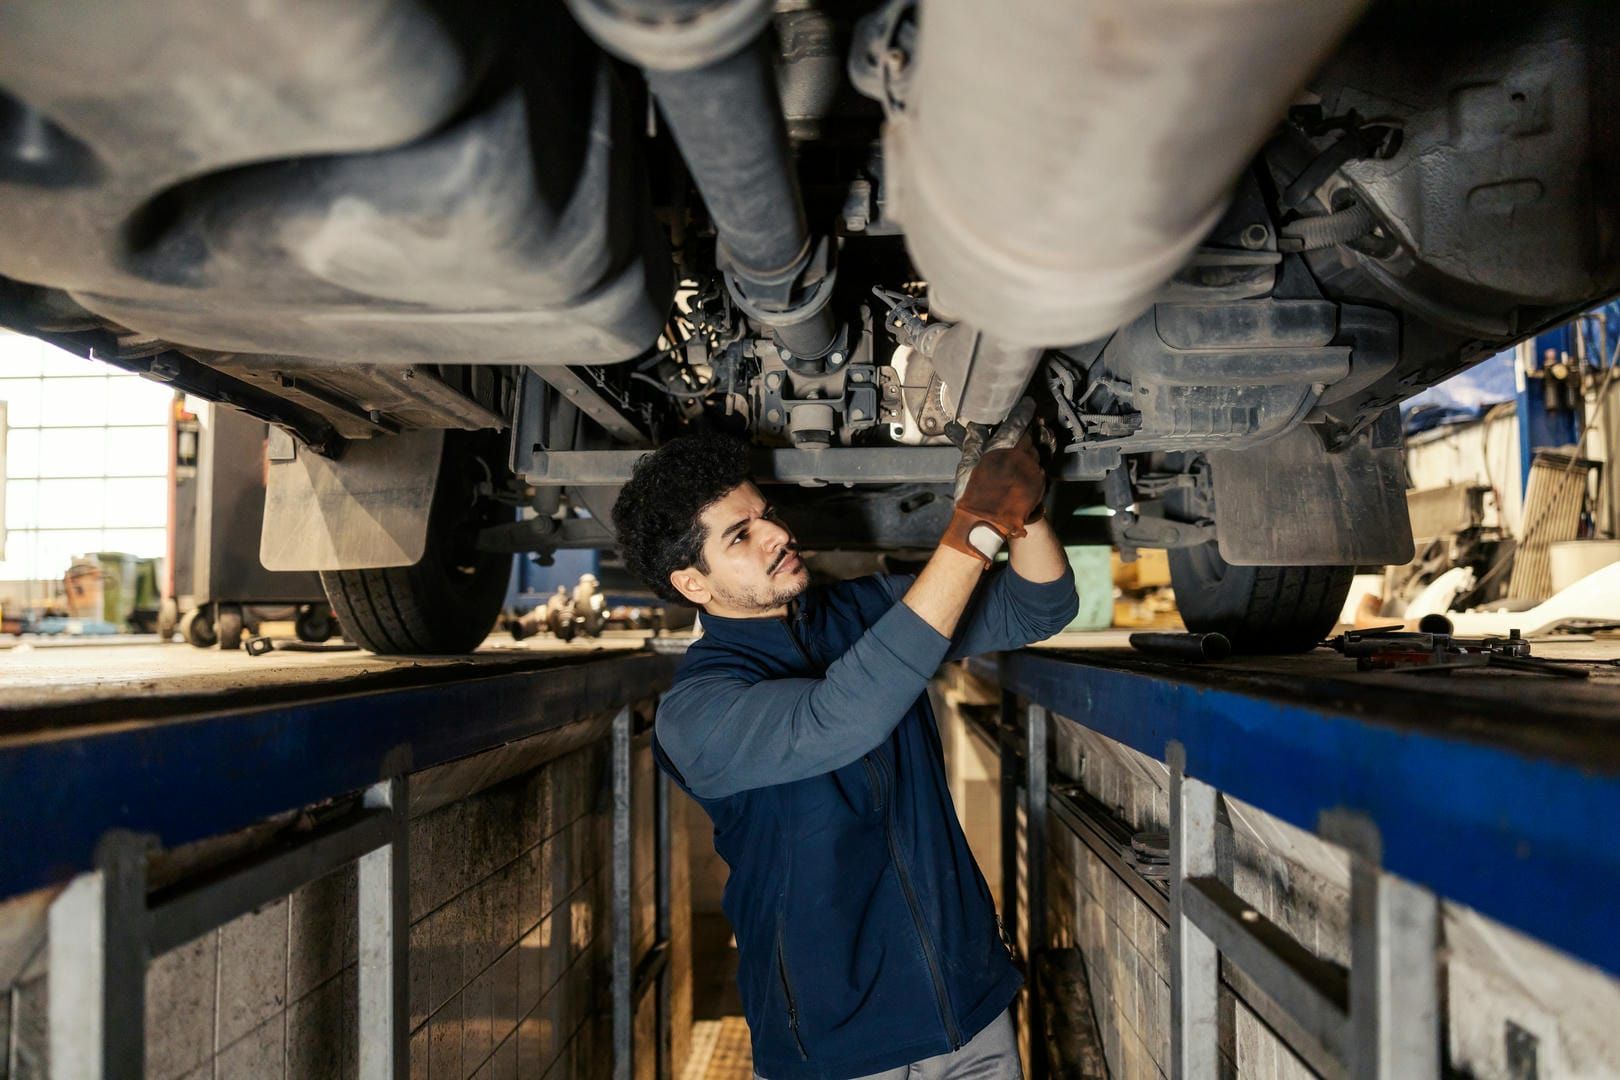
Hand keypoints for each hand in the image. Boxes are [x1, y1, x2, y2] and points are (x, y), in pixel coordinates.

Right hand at [941, 398, 1048, 563]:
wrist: (989, 524)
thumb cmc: (974, 495)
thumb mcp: (968, 465)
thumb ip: (974, 442)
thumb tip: (976, 425)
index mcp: (1004, 447)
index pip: (1018, 421)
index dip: (1023, 410)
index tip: (1027, 403)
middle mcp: (1023, 455)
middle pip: (1029, 434)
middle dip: (1026, 428)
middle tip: (1021, 424)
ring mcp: (1034, 469)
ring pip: (1035, 449)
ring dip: (1029, 445)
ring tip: (1019, 448)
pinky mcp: (1040, 482)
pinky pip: (1039, 465)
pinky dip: (1033, 461)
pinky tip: (1023, 465)